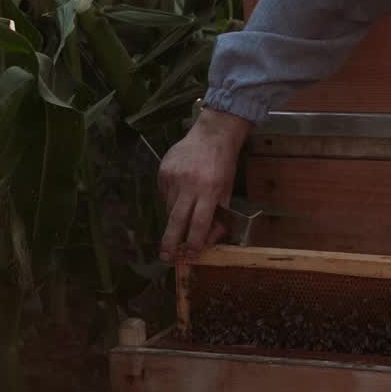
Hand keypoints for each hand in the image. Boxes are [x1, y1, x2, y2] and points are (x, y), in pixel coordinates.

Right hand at [157, 108, 252, 261]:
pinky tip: (181, 190)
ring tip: (184, 209)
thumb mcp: (227, 190)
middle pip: (177, 220)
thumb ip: (220, 215)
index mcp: (210, 189)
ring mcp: (173, 177)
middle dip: (171, 241)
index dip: (195, 241)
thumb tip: (208, 240)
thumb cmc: (224, 164)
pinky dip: (171, 199)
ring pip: (169, 208)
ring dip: (175, 216)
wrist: (213, 134)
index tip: (191, 253)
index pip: (199, 222)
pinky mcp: (163, 171)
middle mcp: (189, 184)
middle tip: (166, 257)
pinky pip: (164, 194)